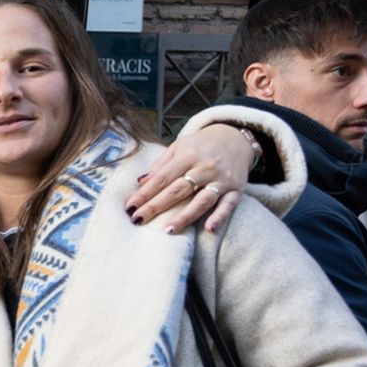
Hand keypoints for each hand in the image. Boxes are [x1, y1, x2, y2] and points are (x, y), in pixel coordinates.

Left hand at [125, 123, 254, 233]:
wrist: (236, 137)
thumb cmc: (201, 145)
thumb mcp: (179, 147)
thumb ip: (161, 165)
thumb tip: (140, 182)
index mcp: (188, 156)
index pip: (162, 178)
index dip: (145, 193)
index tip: (129, 207)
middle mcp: (205, 168)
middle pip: (178, 190)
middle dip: (156, 206)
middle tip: (138, 220)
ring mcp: (221, 179)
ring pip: (202, 200)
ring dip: (185, 216)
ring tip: (168, 230)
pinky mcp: (236, 189)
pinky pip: (228, 205)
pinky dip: (220, 217)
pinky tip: (209, 228)